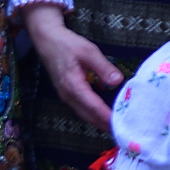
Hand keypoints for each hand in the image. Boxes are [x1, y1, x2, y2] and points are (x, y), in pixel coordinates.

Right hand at [23, 2, 119, 128]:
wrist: (46, 40)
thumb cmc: (67, 44)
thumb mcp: (88, 51)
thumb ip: (103, 67)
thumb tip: (118, 81)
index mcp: (73, 85)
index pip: (93, 107)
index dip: (107, 117)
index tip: (120, 125)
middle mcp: (68, 95)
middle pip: (88, 116)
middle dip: (105, 124)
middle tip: (123, 130)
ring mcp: (65, 95)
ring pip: (84, 114)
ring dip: (99, 121)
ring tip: (116, 125)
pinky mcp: (66, 93)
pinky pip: (81, 108)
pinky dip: (93, 114)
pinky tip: (104, 113)